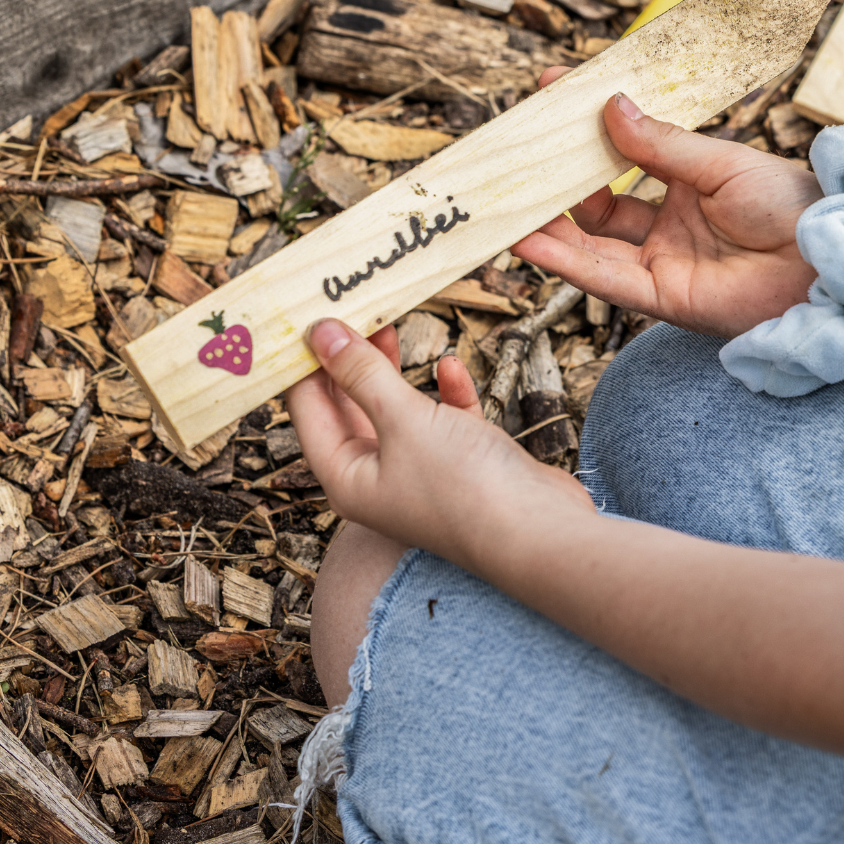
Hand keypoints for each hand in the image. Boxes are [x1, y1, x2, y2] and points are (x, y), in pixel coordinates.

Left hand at [286, 322, 591, 567]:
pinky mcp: (462, 462)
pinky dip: (445, 392)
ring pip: (396, 409)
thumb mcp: (403, 419)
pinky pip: (443, 418)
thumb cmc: (463, 487)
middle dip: (350, 359)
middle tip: (351, 312)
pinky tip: (451, 367)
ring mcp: (421, 470)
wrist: (539, 532)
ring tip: (391, 324)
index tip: (306, 315)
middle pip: (350, 407)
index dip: (304, 363)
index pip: (308, 410)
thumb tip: (319, 334)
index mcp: (347, 476)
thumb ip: (362, 374)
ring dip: (394, 371)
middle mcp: (378, 476)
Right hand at [513, 76, 821, 338]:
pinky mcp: (666, 299)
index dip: (586, 129)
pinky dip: (566, 261)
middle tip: (516, 153)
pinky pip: (606, 280)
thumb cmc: (793, 204)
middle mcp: (669, 225)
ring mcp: (665, 262)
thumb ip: (661, 145)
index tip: (550, 94)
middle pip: (597, 205)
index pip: (623, 154)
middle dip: (556, 181)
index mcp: (687, 183)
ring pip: (591, 245)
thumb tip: (611, 107)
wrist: (831, 261)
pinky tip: (530, 239)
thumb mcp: (721, 162)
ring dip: (547, 225)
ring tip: (504, 200)